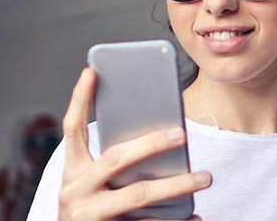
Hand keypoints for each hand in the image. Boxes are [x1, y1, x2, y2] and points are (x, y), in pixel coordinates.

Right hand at [57, 68, 210, 219]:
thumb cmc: (92, 214)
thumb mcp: (90, 188)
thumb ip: (112, 166)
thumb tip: (160, 139)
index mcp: (71, 173)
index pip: (72, 129)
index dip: (79, 98)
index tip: (92, 70)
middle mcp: (75, 192)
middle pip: (116, 159)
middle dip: (150, 143)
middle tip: (181, 133)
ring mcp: (91, 217)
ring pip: (138, 195)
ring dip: (176, 185)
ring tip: (205, 176)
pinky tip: (196, 216)